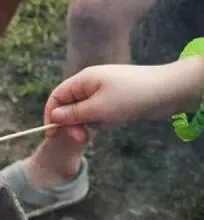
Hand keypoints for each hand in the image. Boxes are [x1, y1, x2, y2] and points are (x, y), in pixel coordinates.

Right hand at [44, 61, 203, 141]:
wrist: (169, 91)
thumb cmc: (131, 97)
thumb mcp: (98, 108)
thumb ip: (73, 114)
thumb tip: (54, 116)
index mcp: (83, 80)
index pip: (57, 97)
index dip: (51, 115)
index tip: (53, 134)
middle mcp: (91, 83)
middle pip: (69, 106)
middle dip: (73, 123)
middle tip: (83, 139)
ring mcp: (104, 91)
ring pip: (85, 112)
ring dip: (90, 123)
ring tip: (106, 125)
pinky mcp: (115, 99)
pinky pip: (100, 113)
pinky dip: (103, 120)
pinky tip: (115, 121)